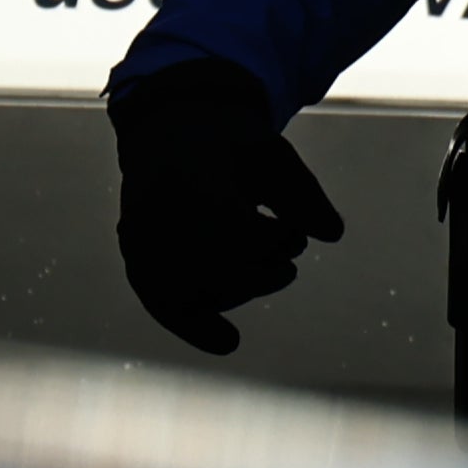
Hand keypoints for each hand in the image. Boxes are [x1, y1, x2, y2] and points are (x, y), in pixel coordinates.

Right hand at [111, 58, 342, 354]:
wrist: (170, 127)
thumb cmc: (229, 140)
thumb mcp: (271, 154)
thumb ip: (301, 191)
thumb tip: (332, 234)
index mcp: (187, 171)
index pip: (231, 227)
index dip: (271, 242)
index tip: (295, 235)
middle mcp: (154, 206)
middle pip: (209, 265)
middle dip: (259, 272)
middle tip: (291, 256)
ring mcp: (138, 234)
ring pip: (187, 288)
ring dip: (239, 292)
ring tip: (277, 272)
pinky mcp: (135, 256)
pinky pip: (160, 299)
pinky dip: (194, 323)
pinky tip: (228, 341)